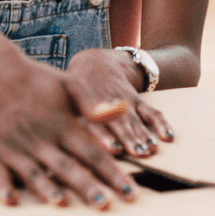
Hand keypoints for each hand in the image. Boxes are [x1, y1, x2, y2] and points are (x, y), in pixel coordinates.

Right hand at [0, 52, 139, 209]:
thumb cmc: (36, 81)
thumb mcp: (69, 84)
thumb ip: (93, 103)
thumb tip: (122, 112)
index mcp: (62, 126)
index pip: (93, 154)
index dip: (112, 174)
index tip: (130, 192)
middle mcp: (40, 139)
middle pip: (67, 167)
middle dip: (85, 186)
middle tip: (103, 205)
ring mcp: (14, 148)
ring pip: (33, 172)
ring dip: (47, 188)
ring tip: (61, 201)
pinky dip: (2, 187)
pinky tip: (11, 200)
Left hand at [61, 48, 175, 159]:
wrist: (95, 62)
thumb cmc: (73, 88)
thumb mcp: (62, 98)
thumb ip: (58, 118)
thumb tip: (45, 149)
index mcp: (87, 103)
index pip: (95, 120)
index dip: (103, 135)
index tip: (110, 149)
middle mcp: (108, 102)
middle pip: (119, 122)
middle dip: (128, 139)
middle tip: (136, 154)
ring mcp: (125, 102)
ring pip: (135, 119)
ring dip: (143, 135)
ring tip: (150, 150)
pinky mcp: (138, 101)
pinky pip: (152, 111)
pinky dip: (161, 123)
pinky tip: (168, 136)